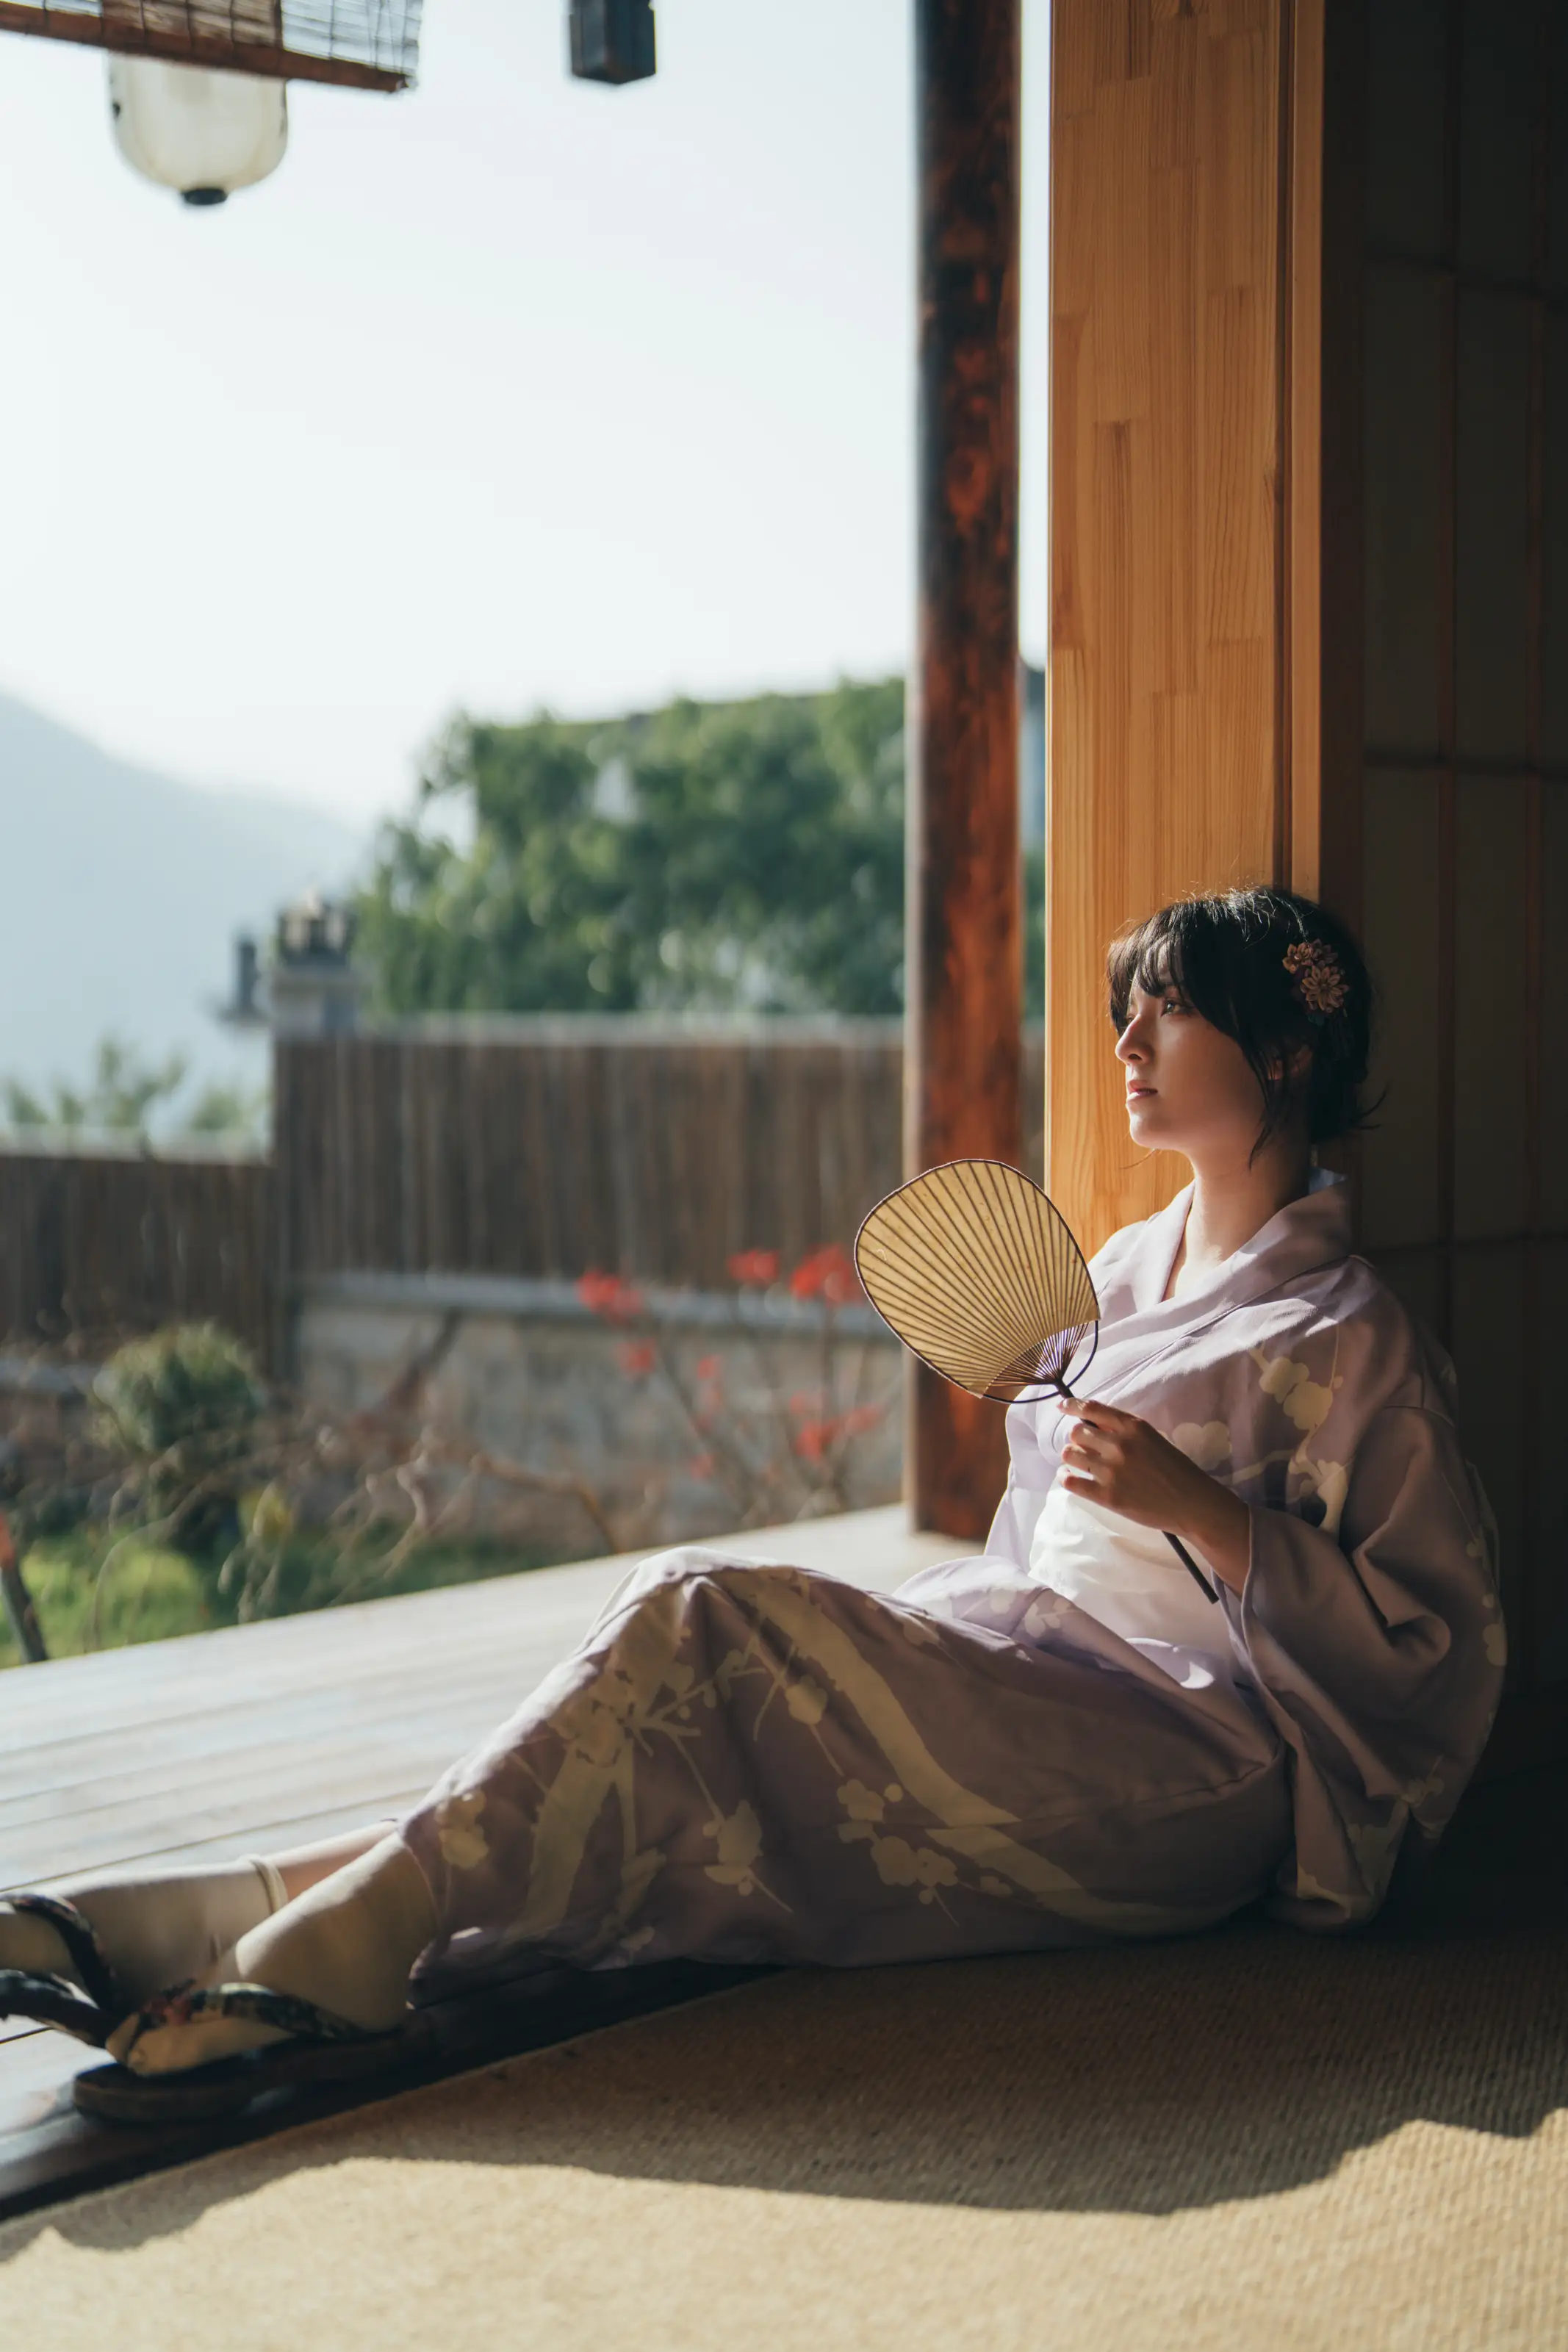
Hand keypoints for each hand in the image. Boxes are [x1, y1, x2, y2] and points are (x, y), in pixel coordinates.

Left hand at [1056, 1398, 1250, 1592]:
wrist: (1191, 1503)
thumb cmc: (1176, 1470)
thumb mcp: (1152, 1438)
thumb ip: (1124, 1430)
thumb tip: (1092, 1423)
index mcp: (1132, 1427)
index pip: (1091, 1409)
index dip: (1071, 1405)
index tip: (1062, 1407)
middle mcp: (1118, 1444)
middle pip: (1076, 1432)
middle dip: (1077, 1438)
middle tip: (1085, 1447)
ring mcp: (1110, 1471)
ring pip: (1070, 1454)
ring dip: (1071, 1457)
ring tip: (1078, 1462)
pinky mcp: (1106, 1496)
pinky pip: (1070, 1481)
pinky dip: (1066, 1477)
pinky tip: (1069, 1477)